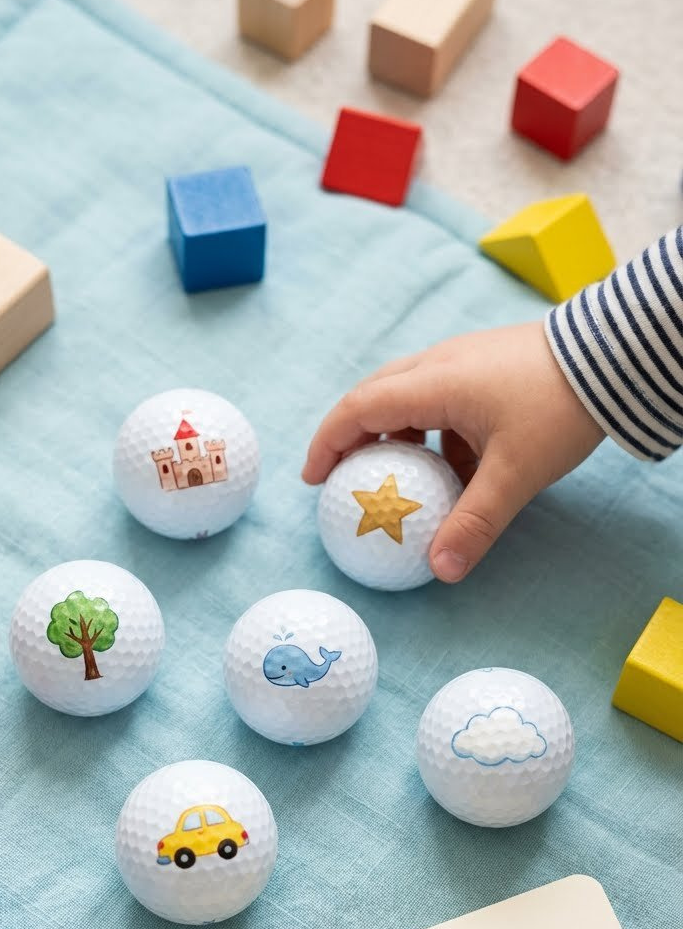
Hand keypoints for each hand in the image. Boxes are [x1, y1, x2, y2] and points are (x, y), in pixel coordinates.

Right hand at [302, 321, 604, 581]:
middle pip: (374, 398)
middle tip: (344, 480)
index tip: (314, 480)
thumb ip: (474, 523)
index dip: (327, 443)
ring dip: (397, 436)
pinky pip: (441, 398)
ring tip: (403, 481)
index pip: (357, 410)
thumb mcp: (516, 474)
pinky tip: (458, 467)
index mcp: (433, 383)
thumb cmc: (560, 408)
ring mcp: (462, 360)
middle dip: (352, 439)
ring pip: (408, 396)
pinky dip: (433, 432)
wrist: (614, 356)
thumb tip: (440, 572)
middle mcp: (438, 364)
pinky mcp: (485, 365)